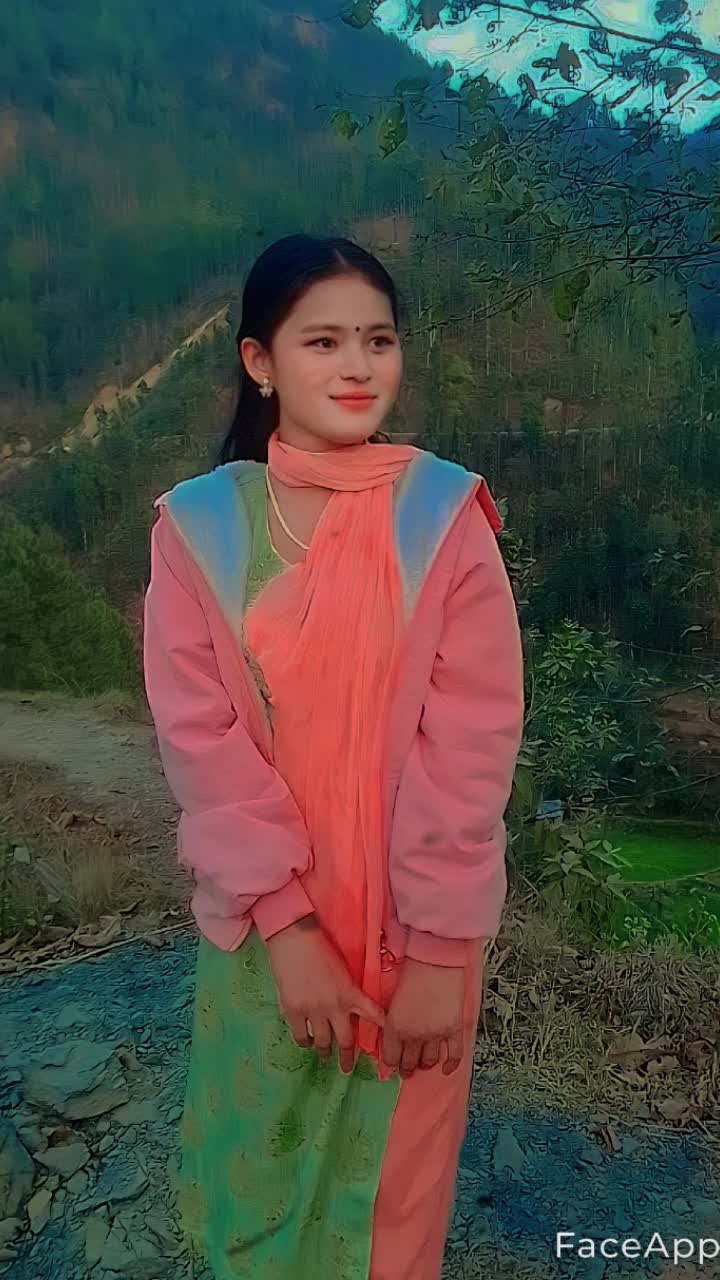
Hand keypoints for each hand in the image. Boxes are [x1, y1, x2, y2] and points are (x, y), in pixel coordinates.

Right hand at [266, 915, 383, 1073]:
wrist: (295, 940)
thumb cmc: (320, 948)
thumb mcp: (342, 971)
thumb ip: (347, 991)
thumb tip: (349, 1008)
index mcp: (350, 993)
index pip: (372, 1015)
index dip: (381, 1031)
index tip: (387, 1047)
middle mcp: (334, 1006)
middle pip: (345, 1041)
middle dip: (347, 1058)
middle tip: (346, 1068)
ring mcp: (313, 1011)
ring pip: (321, 1042)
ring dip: (324, 1051)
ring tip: (324, 1054)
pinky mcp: (293, 1011)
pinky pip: (301, 1036)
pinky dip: (304, 1041)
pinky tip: (306, 1041)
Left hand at [382, 958, 464, 1078]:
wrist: (435, 960)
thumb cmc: (412, 971)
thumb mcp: (394, 999)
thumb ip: (393, 1018)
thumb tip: (393, 1032)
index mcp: (394, 1027)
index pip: (390, 1057)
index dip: (391, 1064)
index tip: (393, 1064)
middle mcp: (413, 1036)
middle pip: (409, 1062)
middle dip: (407, 1069)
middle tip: (407, 1070)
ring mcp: (435, 1035)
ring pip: (429, 1060)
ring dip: (425, 1065)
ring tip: (423, 1065)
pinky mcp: (453, 1029)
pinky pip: (454, 1055)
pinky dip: (450, 1065)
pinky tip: (446, 1070)